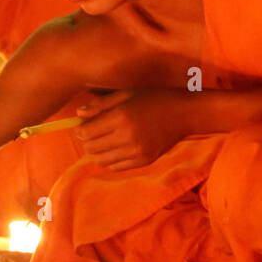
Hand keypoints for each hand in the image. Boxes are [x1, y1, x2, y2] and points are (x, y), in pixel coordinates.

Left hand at [73, 88, 194, 168]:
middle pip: (91, 149)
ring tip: (102, 141)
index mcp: (121, 117)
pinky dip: (110, 160)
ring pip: (101, 160)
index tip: (82, 125)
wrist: (184, 114)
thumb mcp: (125, 94)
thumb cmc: (153, 98)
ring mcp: (137, 152)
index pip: (86, 133)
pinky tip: (115, 148)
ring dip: (97, 152)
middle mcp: (127, 137)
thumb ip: (100, 104)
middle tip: (91, 134)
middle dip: (86, 142)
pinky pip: (116, 167)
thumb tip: (78, 114)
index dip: (80, 130)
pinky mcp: (144, 161)